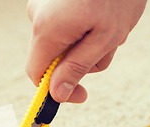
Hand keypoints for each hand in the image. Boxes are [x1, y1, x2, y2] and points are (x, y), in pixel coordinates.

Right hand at [26, 0, 146, 102]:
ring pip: (64, 42)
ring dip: (89, 44)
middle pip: (53, 58)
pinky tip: (103, 15)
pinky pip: (65, 25)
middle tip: (110, 46)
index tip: (81, 95)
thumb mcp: (103, 38)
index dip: (56, 90)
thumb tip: (57, 94)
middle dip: (83, 60)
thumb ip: (77, 68)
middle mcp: (37, 15)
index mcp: (46, 29)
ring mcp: (44, 4)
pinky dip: (86, 28)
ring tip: (112, 26)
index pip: (36, 73)